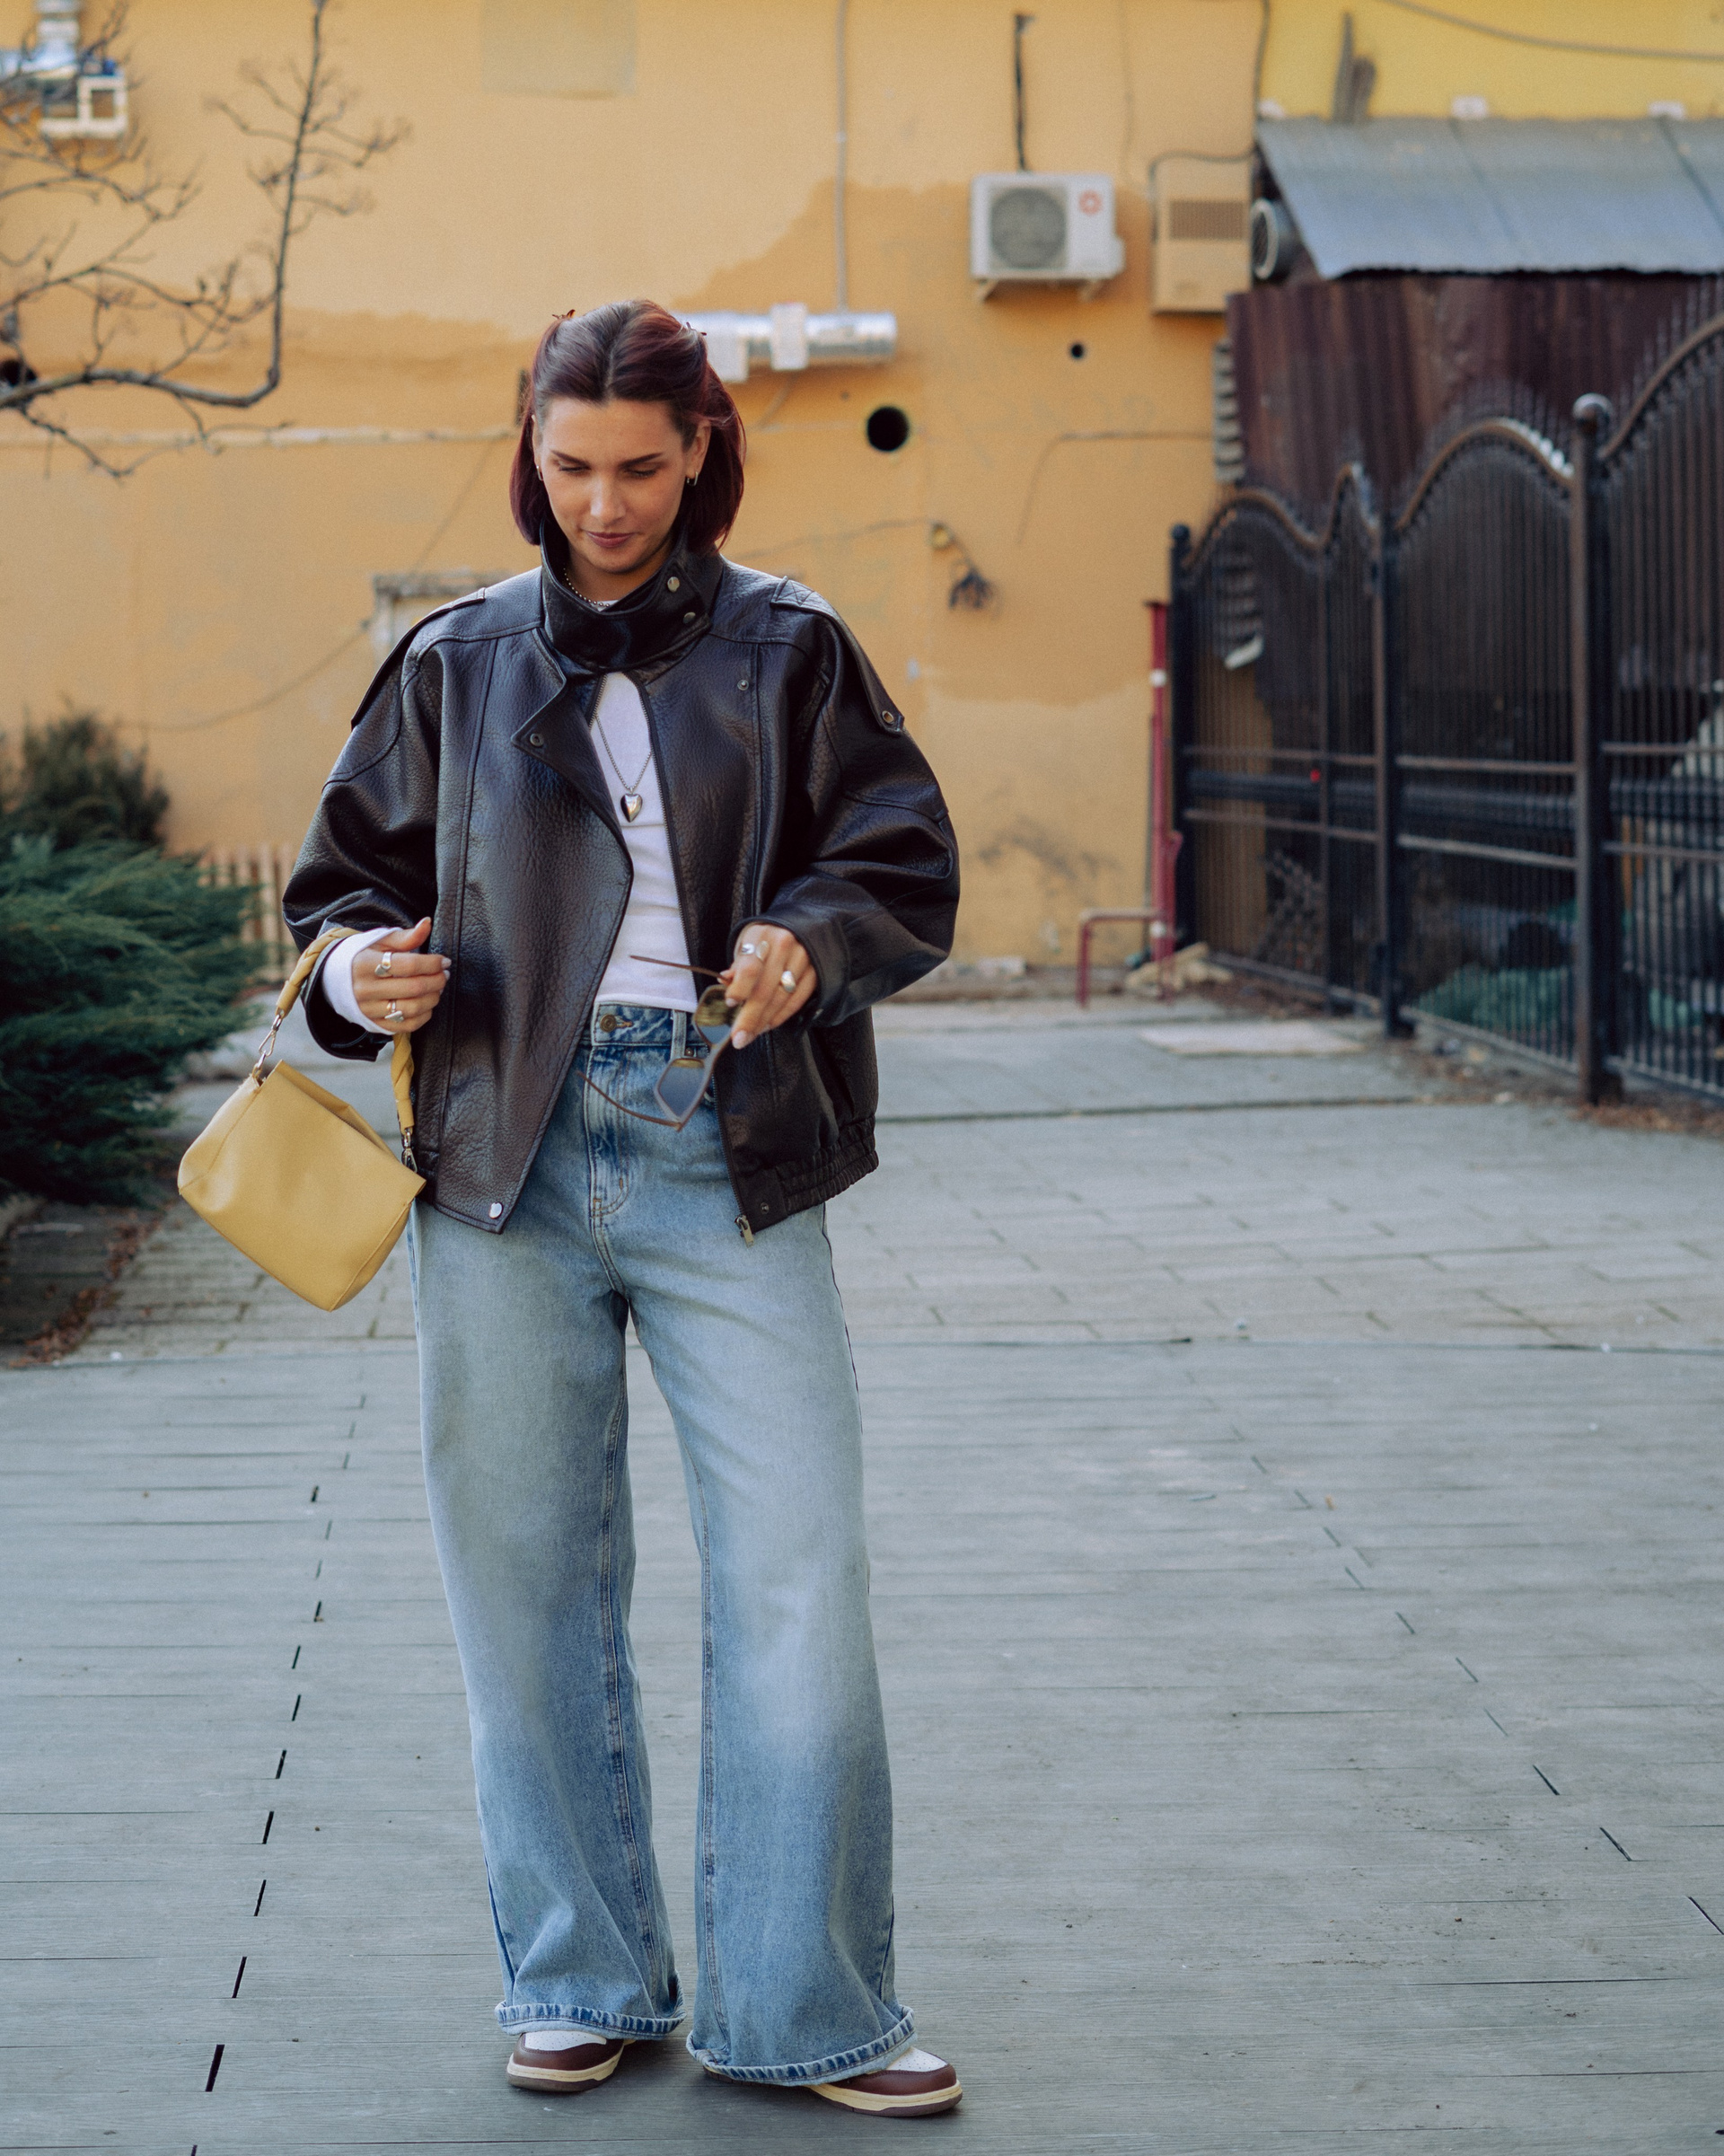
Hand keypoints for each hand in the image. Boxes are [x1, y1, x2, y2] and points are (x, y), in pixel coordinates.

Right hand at [351, 917, 449, 1036]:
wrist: (334, 978)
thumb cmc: (362, 956)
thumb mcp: (380, 942)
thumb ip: (406, 936)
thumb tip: (427, 923)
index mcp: (365, 965)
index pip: (408, 965)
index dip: (432, 963)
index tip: (444, 961)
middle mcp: (365, 989)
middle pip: (413, 988)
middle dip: (436, 981)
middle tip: (444, 974)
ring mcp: (369, 1009)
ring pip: (412, 1008)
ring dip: (433, 998)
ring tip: (437, 988)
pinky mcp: (374, 1024)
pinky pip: (406, 1025)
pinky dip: (424, 1015)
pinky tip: (427, 1004)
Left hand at [720, 924, 815, 1049]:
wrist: (802, 924)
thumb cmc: (767, 937)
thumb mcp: (748, 940)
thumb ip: (738, 963)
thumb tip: (726, 982)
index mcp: (763, 935)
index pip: (750, 967)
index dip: (740, 989)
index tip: (730, 1003)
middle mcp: (786, 946)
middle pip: (765, 990)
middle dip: (750, 1019)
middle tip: (738, 1039)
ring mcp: (804, 960)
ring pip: (781, 999)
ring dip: (764, 1021)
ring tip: (750, 1034)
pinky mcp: (816, 972)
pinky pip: (797, 1001)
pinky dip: (781, 1016)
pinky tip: (767, 1025)